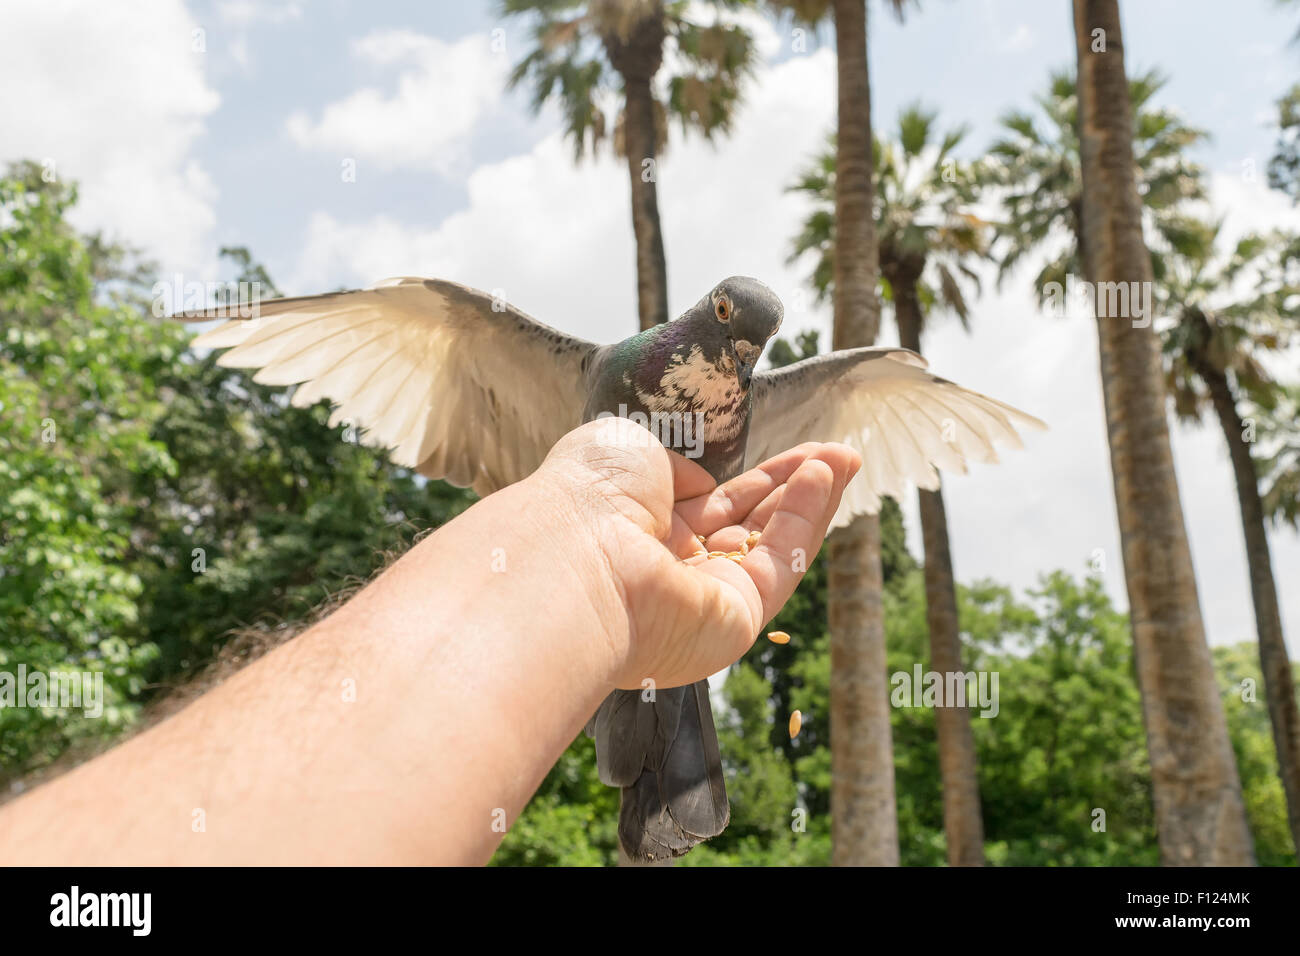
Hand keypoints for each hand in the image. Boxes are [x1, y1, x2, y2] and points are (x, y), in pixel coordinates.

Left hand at [530, 417, 861, 689]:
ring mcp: (704, 600)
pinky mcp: (734, 623)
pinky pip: (779, 565)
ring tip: (844, 457)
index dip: (758, 480)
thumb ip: (674, 465)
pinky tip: (822, 478)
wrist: (574, 555)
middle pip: (749, 525)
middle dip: (794, 487)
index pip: (712, 505)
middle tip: (840, 454)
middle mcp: (671, 569)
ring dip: (810, 499)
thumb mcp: (627, 449)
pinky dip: (804, 521)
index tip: (800, 454)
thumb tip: (701, 485)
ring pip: (772, 546)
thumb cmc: (586, 496)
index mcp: (639, 529)